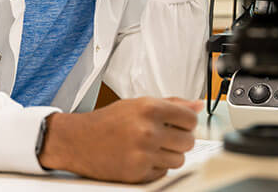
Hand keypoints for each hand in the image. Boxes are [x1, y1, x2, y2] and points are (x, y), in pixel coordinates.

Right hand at [39, 96, 202, 182]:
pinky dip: (157, 166)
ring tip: (153, 146)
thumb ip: (172, 103)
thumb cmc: (110, 120)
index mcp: (150, 108)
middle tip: (165, 135)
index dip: (188, 123)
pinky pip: (163, 173)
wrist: (80, 140)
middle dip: (180, 139)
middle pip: (188, 142)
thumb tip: (198, 105)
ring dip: (170, 154)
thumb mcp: (140, 103)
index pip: (190, 119)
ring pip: (179, 160)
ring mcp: (143, 154)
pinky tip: (143, 157)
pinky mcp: (138, 173)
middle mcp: (148, 130)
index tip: (181, 124)